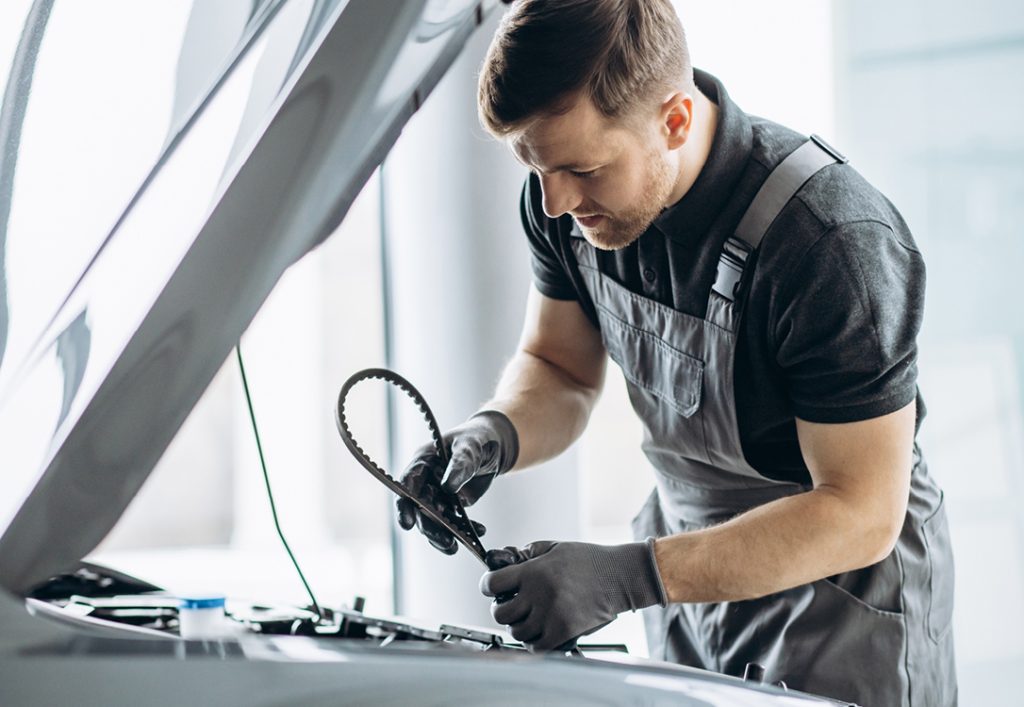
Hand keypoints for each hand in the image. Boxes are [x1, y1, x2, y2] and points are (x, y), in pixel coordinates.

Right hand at [396, 410, 518, 554]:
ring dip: (443, 535)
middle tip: (445, 540)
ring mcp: (438, 495)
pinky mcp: (453, 506)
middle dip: (429, 526)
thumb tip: (448, 487)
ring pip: (434, 521)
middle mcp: (426, 481)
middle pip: (420, 508)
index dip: (404, 504)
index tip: (407, 522)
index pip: (407, 484)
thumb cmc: (476, 439)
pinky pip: (454, 523)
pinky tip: (479, 531)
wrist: (493, 446)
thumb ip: (460, 463)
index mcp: (423, 462)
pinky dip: (465, 531)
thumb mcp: (470, 446)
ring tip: (456, 546)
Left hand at [479, 540, 666, 651]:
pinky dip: (534, 641)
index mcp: (533, 571)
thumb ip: (528, 553)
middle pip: (501, 613)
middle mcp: (539, 593)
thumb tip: (505, 559)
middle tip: (512, 606)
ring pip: (517, 632)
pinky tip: (540, 632)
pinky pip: (537, 645)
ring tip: (529, 619)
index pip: (492, 584)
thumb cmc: (589, 560)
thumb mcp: (555, 547)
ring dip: (519, 627)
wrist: (618, 576)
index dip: (487, 587)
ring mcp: (551, 614)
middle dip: (503, 610)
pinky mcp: (565, 631)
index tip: (491, 589)